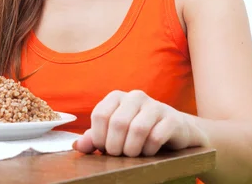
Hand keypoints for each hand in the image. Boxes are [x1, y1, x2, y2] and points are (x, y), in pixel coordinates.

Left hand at [73, 90, 208, 156]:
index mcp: (117, 97)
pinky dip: (149, 150)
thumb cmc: (137, 132)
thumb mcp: (113, 134)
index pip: (100, 115)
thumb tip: (76, 146)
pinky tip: (148, 151)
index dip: (99, 137)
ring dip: (132, 149)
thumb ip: (94, 138)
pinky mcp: (172, 118)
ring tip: (132, 154)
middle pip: (118, 123)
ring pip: (137, 129)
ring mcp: (155, 105)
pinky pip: (156, 136)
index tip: (104, 148)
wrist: (174, 130)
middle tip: (119, 155)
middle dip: (115, 146)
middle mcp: (135, 96)